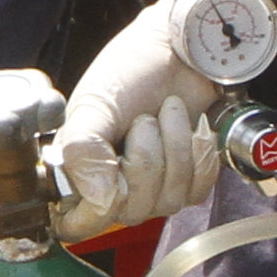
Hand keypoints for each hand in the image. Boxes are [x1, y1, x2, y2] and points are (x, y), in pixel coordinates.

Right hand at [44, 0, 230, 239]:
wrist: (181, 51)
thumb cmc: (131, 70)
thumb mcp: (94, 105)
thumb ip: (83, 151)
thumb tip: (98, 200)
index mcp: (77, 171)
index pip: (77, 224)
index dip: (95, 209)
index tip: (114, 170)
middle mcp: (111, 187)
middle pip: (131, 211)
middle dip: (146, 157)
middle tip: (144, 119)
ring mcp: (151, 187)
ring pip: (168, 200)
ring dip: (175, 147)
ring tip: (167, 113)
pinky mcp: (187, 179)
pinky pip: (197, 191)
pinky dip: (199, 154)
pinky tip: (191, 128)